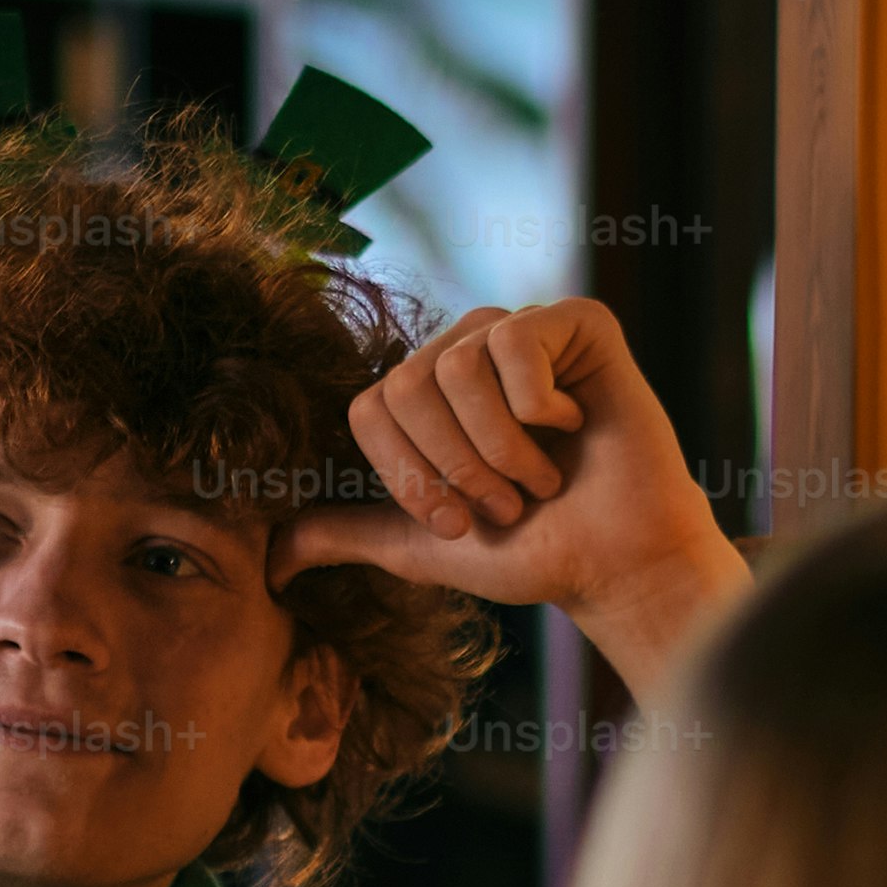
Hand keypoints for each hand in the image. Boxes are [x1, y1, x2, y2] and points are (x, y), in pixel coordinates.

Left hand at [291, 297, 754, 703]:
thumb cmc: (532, 552)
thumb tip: (270, 560)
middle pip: (406, 387)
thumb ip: (347, 533)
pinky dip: (538, 407)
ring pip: (457, 369)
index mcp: (426, 394)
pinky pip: (516, 341)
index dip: (408, 476)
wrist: (616, 563)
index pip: (370, 409)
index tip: (458, 523)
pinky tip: (573, 426)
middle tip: (508, 503)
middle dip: (454, 467)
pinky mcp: (576, 322)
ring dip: (500, 449)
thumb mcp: (420, 547)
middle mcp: (466, 351)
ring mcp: (522, 331)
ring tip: (541, 479)